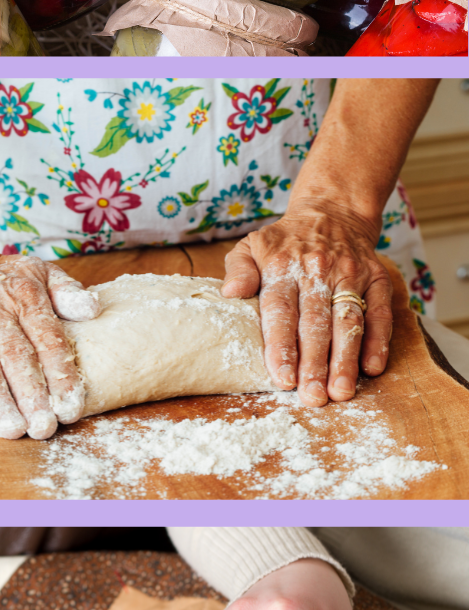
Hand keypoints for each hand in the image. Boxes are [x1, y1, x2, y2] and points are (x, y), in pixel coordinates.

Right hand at [0, 251, 99, 440]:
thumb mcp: (37, 270)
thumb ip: (67, 291)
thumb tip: (92, 310)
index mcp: (23, 293)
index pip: (46, 338)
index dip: (60, 376)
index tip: (70, 409)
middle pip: (14, 355)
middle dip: (31, 395)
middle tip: (42, 428)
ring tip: (11, 428)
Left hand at [221, 202, 392, 406]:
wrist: (332, 211)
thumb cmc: (284, 241)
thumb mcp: (251, 245)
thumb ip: (238, 269)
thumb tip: (230, 293)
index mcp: (282, 267)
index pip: (280, 311)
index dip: (281, 346)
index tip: (282, 378)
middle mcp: (317, 271)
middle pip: (316, 323)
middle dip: (314, 363)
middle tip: (312, 397)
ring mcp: (349, 275)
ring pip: (348, 322)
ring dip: (345, 359)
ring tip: (341, 391)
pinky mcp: (376, 279)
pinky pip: (379, 312)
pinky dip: (378, 341)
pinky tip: (372, 367)